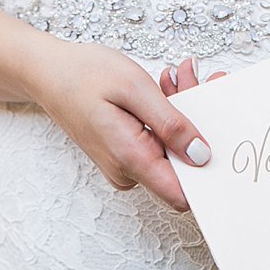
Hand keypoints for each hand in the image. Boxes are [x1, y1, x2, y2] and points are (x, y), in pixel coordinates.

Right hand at [22, 47, 225, 211]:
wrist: (46, 74)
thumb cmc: (83, 75)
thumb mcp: (134, 89)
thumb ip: (171, 125)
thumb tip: (201, 155)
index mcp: (130, 159)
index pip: (181, 195)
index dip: (209, 173)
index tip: (223, 133)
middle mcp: (127, 172)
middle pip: (182, 165)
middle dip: (198, 122)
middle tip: (198, 78)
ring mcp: (125, 166)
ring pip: (172, 150)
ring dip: (183, 113)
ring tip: (178, 76)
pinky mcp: (125, 156)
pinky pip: (158, 143)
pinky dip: (167, 116)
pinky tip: (164, 89)